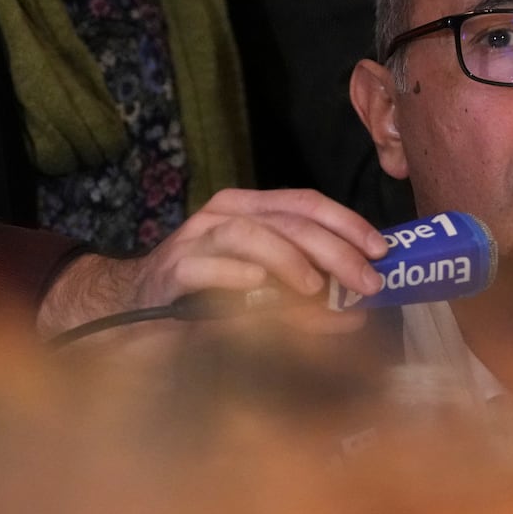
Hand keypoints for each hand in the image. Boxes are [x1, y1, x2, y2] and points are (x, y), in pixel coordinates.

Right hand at [37, 188, 387, 338]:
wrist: (132, 309)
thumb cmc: (208, 298)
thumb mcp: (266, 292)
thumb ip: (307, 296)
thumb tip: (356, 311)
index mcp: (250, 209)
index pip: (306, 202)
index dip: (347, 223)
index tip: (380, 251)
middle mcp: (223, 215)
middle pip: (288, 219)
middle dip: (334, 249)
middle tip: (364, 281)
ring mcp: (196, 240)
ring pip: (250, 233)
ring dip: (289, 260)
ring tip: (315, 287)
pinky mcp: (173, 271)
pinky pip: (209, 268)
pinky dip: (239, 278)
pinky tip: (261, 291)